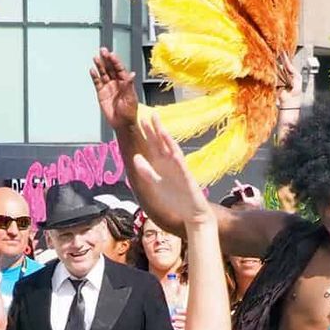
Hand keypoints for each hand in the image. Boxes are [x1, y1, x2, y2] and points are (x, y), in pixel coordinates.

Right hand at [90, 48, 139, 130]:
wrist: (122, 124)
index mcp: (125, 83)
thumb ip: (129, 86)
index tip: (111, 54)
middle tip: (102, 50)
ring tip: (95, 57)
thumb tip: (132, 74)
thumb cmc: (129, 113)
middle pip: (110, 68)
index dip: (115, 61)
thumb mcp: (131, 98)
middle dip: (106, 59)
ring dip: (99, 65)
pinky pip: (97, 83)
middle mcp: (117, 83)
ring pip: (103, 73)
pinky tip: (92, 70)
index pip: (120, 69)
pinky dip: (94, 76)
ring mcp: (108, 87)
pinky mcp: (101, 93)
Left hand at [131, 113, 212, 230]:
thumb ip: (147, 172)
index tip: (140, 120)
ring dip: (165, 137)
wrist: (193, 214)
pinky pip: (181, 165)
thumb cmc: (176, 199)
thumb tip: (136, 157)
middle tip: (146, 114)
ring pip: (171, 149)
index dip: (147, 134)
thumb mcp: (156, 185)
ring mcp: (179, 169)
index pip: (153, 147)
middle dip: (154, 130)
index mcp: (162, 165)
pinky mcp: (187, 177)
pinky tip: (170, 146)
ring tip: (158, 124)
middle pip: (161, 144)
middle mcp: (170, 163)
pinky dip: (175, 155)